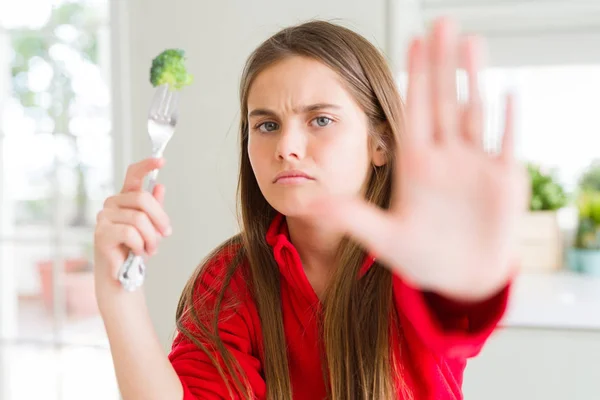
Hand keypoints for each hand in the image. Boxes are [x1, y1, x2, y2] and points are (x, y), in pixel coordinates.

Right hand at [94, 157, 171, 292]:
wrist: (124, 274)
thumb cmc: (136, 248)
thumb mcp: (152, 227)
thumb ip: (155, 208)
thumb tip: (160, 186)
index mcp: (126, 198)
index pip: (133, 174)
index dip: (147, 165)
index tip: (162, 160)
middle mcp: (112, 203)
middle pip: (143, 198)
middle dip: (160, 218)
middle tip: (165, 234)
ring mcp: (104, 217)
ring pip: (139, 219)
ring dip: (152, 238)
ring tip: (150, 249)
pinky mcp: (101, 233)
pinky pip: (131, 233)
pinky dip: (141, 246)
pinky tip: (139, 253)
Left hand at [314, 18, 527, 300]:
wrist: (459, 278)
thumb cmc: (422, 256)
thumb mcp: (383, 238)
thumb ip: (351, 217)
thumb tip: (309, 203)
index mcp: (415, 165)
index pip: (413, 110)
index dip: (413, 77)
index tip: (411, 40)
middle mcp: (445, 157)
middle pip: (443, 100)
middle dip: (441, 62)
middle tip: (441, 22)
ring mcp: (475, 166)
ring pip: (475, 113)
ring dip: (473, 79)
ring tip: (470, 42)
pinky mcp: (503, 182)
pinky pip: (505, 143)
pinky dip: (507, 119)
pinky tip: (508, 91)